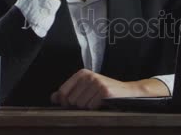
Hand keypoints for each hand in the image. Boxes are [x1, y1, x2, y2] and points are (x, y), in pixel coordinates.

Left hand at [50, 69, 165, 109]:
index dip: (66, 101)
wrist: (127, 91)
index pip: (62, 92)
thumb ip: (68, 92)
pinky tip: (103, 102)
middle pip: (71, 100)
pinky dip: (97, 108)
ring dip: (89, 106)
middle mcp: (89, 76)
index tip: (75, 101)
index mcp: (82, 74)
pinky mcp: (104, 91)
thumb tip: (53, 97)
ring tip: (98, 101)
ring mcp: (96, 83)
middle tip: (92, 99)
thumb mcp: (86, 88)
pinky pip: (91, 107)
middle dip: (80, 104)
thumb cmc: (105, 91)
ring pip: (81, 105)